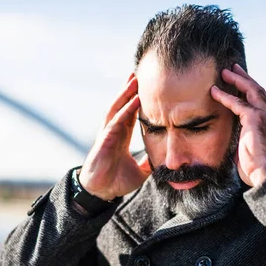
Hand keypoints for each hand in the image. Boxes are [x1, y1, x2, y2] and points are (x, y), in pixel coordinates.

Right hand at [78, 73, 151, 200]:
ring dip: (126, 94)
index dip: (138, 100)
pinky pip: (116, 122)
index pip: (131, 113)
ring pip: (117, 108)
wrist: (102, 193)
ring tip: (134, 79)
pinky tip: (134, 100)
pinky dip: (125, 110)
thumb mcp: (140, 171)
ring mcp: (108, 134)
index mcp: (122, 136)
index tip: (147, 87)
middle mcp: (114, 131)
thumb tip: (164, 160)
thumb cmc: (116, 181)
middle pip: (123, 105)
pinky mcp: (104, 140)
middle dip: (130, 89)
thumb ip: (150, 163)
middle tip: (140, 72)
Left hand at [210, 64, 265, 187]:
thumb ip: (244, 140)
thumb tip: (232, 142)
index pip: (261, 101)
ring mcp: (264, 116)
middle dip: (245, 78)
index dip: (250, 90)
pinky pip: (238, 103)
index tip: (241, 83)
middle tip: (233, 68)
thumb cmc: (258, 169)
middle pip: (258, 90)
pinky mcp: (255, 119)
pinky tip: (214, 91)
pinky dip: (225, 96)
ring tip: (224, 72)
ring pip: (251, 90)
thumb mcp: (250, 150)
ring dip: (237, 79)